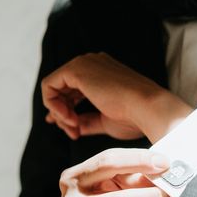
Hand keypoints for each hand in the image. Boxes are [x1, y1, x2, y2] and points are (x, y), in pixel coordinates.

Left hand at [41, 52, 192, 142]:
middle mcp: (93, 63)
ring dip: (59, 112)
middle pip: (63, 89)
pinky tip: (69, 118)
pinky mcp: (75, 69)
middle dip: (62, 114)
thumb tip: (71, 125)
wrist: (148, 109)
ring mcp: (84, 63)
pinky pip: (49, 86)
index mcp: (103, 71)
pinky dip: (53, 105)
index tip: (74, 131)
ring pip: (54, 88)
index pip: (75, 89)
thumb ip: (87, 121)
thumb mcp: (105, 121)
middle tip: (73, 133)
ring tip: (74, 128)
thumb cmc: (134, 117)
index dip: (68, 111)